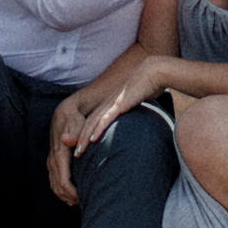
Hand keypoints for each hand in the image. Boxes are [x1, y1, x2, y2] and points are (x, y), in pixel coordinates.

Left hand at [47, 71, 151, 202]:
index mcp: (111, 105)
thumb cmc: (148, 87)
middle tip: (74, 156)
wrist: (153, 71)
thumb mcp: (138, 103)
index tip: (80, 150)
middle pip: (89, 124)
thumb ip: (133, 112)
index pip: (94, 123)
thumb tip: (138, 124)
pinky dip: (98, 129)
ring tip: (78, 152)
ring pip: (94, 123)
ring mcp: (112, 103)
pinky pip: (106, 118)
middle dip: (79, 140)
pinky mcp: (120, 103)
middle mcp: (108, 104)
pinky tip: (93, 139)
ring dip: (84, 138)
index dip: (85, 136)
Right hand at [47, 99, 84, 205]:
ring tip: (78, 202)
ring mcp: (51, 161)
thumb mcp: (78, 124)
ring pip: (54, 185)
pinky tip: (71, 197)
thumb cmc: (76, 120)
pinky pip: (54, 180)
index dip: (73, 193)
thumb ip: (75, 135)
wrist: (64, 113)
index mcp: (59, 154)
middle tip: (85, 203)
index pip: (63, 181)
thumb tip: (66, 140)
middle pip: (58, 187)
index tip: (84, 199)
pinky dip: (61, 191)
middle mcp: (53, 159)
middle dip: (70, 197)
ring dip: (65, 196)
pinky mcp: (52, 161)